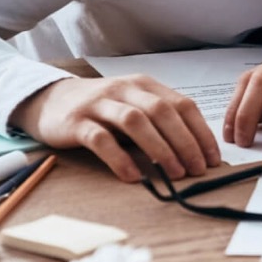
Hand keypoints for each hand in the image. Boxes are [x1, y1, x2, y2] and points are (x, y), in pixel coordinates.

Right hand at [11, 76, 218, 182]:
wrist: (49, 100)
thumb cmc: (100, 108)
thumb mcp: (133, 106)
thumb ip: (158, 121)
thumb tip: (195, 151)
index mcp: (144, 85)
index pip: (182, 105)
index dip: (201, 132)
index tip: (213, 158)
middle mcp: (124, 90)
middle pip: (162, 112)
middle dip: (185, 142)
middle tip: (198, 169)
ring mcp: (99, 104)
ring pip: (135, 121)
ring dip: (159, 148)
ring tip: (174, 173)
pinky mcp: (76, 122)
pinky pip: (101, 139)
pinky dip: (120, 158)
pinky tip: (133, 177)